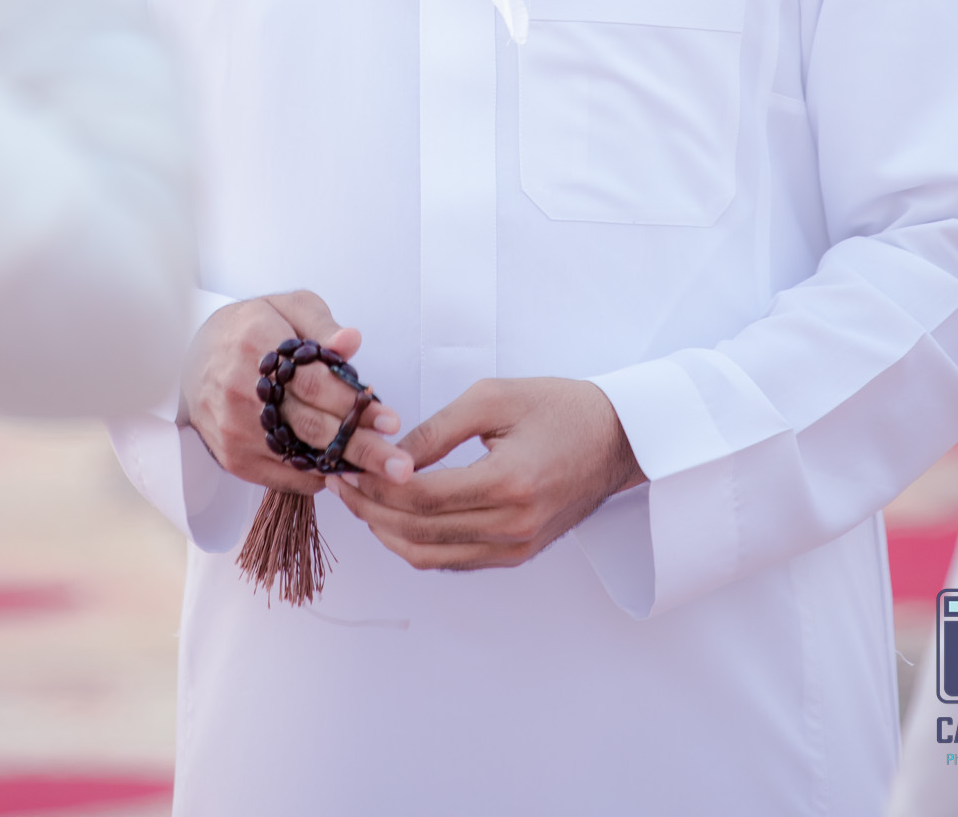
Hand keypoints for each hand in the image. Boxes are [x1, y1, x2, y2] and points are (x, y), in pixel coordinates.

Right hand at [180, 291, 413, 497]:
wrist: (191, 359)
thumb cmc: (252, 328)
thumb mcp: (286, 307)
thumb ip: (321, 324)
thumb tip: (352, 341)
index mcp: (257, 344)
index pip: (314, 382)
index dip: (353, 405)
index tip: (391, 420)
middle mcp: (241, 390)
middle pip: (310, 427)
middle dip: (361, 449)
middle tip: (399, 466)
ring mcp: (234, 429)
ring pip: (299, 455)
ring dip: (343, 469)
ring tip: (381, 477)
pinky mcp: (233, 457)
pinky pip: (282, 474)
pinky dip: (315, 476)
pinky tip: (344, 474)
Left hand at [324, 376, 642, 570]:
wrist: (616, 439)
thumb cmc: (559, 407)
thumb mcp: (494, 398)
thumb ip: (437, 429)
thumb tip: (388, 456)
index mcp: (509, 483)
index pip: (420, 498)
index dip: (375, 485)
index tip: (344, 463)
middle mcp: (512, 527)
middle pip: (417, 533)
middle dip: (370, 508)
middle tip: (340, 480)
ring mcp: (515, 548)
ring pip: (428, 556)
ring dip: (386, 531)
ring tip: (359, 499)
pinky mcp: (516, 555)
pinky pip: (451, 560)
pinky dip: (415, 542)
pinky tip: (395, 514)